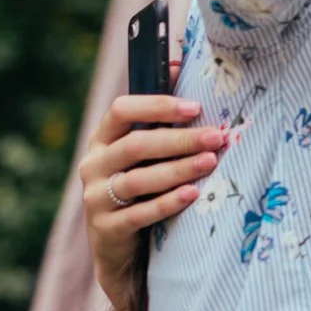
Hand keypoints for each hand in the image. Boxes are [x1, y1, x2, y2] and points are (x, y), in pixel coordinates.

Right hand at [78, 91, 226, 310]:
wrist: (122, 248)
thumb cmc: (143, 187)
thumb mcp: (147, 152)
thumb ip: (158, 114)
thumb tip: (177, 62)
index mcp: (104, 139)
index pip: (121, 110)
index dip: (158, 105)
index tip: (195, 107)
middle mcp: (94, 164)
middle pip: (136, 144)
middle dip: (180, 139)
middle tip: (217, 136)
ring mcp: (96, 197)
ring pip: (138, 179)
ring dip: (178, 169)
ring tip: (211, 161)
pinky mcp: (106, 228)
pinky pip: (138, 214)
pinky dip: (167, 203)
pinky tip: (192, 194)